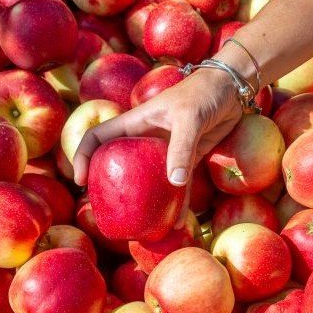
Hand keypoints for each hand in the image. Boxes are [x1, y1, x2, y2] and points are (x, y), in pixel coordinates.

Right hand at [72, 66, 242, 223]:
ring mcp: (168, 149)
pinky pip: (179, 183)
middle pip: (120, 163)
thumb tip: (174, 182)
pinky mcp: (189, 157)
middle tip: (111, 209)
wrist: (232, 88)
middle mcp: (147, 137)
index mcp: (136, 122)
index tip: (81, 181)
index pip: (98, 137)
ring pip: (150, 178)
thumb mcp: (189, 118)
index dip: (83, 156)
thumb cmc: (204, 94)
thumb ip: (181, 148)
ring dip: (147, 199)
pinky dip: (179, 200)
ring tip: (143, 224)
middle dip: (113, 186)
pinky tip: (178, 220)